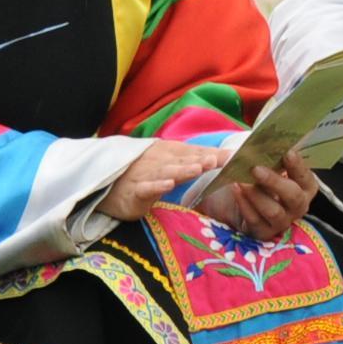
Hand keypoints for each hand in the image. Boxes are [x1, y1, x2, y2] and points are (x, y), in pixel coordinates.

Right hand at [103, 138, 228, 223]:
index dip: (213, 154)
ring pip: (167, 172)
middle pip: (183, 160)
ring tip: (198, 168)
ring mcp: (146, 175)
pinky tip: (168, 185)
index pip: (195, 152)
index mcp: (170, 153)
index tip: (234, 157)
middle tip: (219, 160)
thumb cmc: (145, 174)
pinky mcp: (134, 191)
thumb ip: (194, 160)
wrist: (108, 186)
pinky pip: (146, 188)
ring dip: (182, 169)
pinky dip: (156, 185)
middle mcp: (159, 160)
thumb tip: (226, 157)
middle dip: (201, 159)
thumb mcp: (171, 165)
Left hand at [202, 148, 319, 242]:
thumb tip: (268, 142)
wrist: (240, 199)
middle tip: (256, 168)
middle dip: (275, 182)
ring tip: (240, 180)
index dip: (298, 166)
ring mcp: (281, 222)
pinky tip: (235, 189)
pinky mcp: (263, 233)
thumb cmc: (260, 177)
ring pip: (274, 211)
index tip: (287, 152)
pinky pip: (254, 220)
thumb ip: (272, 157)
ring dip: (256, 194)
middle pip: (293, 197)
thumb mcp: (268, 165)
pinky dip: (244, 204)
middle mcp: (297, 207)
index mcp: (304, 187)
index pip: (307, 178)